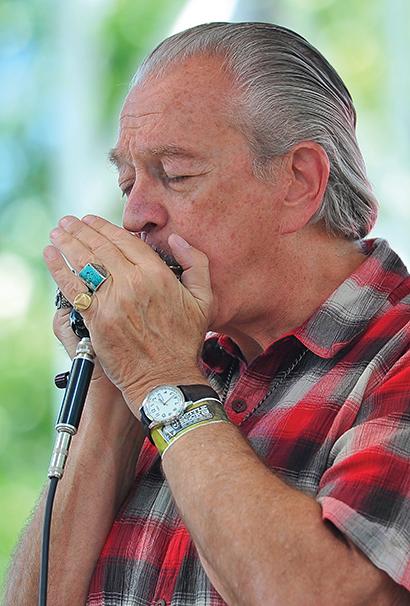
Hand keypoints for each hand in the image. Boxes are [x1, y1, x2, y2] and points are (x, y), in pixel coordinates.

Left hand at [43, 215, 212, 413]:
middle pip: (101, 247)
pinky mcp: (97, 319)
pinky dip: (59, 269)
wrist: (166, 379)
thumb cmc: (184, 342)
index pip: (125, 241)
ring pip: (85, 262)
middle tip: (69, 221)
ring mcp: (113, 301)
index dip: (105, 227)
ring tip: (58, 231)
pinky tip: (51, 256)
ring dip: (67, 242)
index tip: (92, 220)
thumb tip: (176, 239)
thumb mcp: (204, 299)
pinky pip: (74, 287)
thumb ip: (196, 263)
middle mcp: (133, 283)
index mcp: (157, 274)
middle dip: (81, 229)